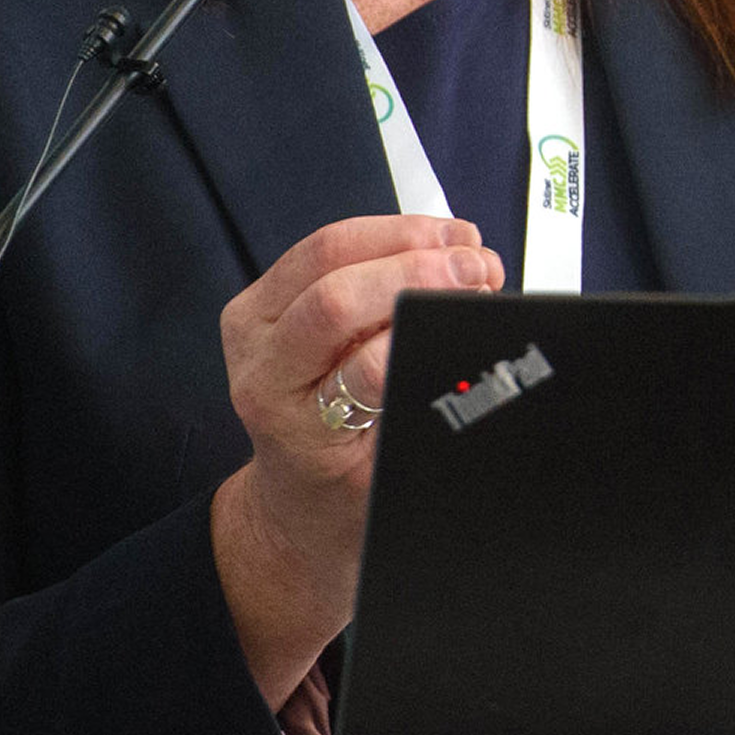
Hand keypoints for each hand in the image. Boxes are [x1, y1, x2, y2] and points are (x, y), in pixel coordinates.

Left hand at [210, 211, 502, 705]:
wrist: (294, 501)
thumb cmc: (339, 493)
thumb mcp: (387, 474)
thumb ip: (413, 410)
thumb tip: (462, 349)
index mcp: (286, 418)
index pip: (354, 361)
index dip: (416, 331)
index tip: (470, 312)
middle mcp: (258, 362)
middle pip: (332, 289)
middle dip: (418, 269)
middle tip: (478, 271)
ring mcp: (255, 320)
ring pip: (328, 248)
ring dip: (407, 237)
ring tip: (466, 247)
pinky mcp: (267, 293)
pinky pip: (328, 244)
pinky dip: (387, 233)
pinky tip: (433, 239)